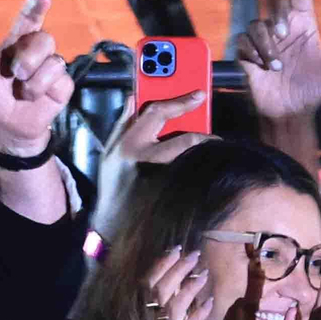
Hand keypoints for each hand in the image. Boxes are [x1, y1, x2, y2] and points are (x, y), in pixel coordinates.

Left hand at [0, 0, 73, 155]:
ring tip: (23, 91)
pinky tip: (35, 97)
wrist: (8, 130)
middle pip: (44, 38)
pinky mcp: (63, 84)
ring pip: (54, 58)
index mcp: (14, 45)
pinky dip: (43, 90)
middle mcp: (34, 52)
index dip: (36, 8)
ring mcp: (50, 67)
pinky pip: (60, 79)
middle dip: (29, 57)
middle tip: (16, 74)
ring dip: (34, 79)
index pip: (29, 20)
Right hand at [89, 93, 216, 237]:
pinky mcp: (174, 194)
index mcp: (129, 146)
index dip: (179, 101)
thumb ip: (122, 124)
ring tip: (205, 153)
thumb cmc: (112, 186)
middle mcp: (146, 161)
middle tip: (212, 139)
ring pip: (193, 159)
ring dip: (202, 154)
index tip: (199, 94)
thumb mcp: (108, 153)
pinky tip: (197, 172)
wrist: (113, 226)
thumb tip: (134, 98)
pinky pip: (193, 175)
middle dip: (202, 135)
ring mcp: (162, 179)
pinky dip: (198, 171)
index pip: (156, 113)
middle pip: (185, 140)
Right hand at [140, 246, 214, 319]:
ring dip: (188, 288)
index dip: (161, 265)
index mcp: (156, 314)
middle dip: (176, 269)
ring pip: (174, 306)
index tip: (176, 248)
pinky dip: (199, 313)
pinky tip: (210, 302)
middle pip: (162, 290)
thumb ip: (177, 303)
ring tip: (203, 274)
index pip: (152, 283)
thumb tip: (188, 279)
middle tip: (192, 254)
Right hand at [235, 0, 320, 120]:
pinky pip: (244, 40)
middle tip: (284, 39)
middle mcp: (284, 28)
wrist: (288, 112)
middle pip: (274, 2)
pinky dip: (253, 53)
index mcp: (306, 25)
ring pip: (257, 24)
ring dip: (266, 45)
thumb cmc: (313, 92)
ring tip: (275, 66)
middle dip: (278, 18)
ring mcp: (265, 40)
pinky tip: (261, 67)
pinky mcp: (247, 52)